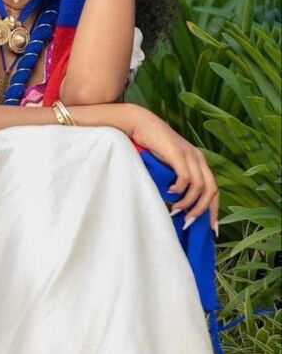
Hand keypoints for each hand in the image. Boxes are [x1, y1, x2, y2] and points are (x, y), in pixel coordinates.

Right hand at [127, 106, 219, 233]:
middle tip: (188, 223)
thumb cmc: (151, 146)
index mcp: (199, 162)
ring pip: (199, 186)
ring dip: (188, 202)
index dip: (214, 210)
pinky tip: (170, 191)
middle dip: (201, 210)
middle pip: (211, 191)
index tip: (212, 229)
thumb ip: (176, 179)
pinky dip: (180, 188)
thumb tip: (177, 203)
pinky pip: (185, 177)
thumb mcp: (168, 165)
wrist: (140, 124)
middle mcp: (198, 158)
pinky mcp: (177, 153)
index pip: (214, 190)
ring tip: (175, 210)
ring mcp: (189, 155)